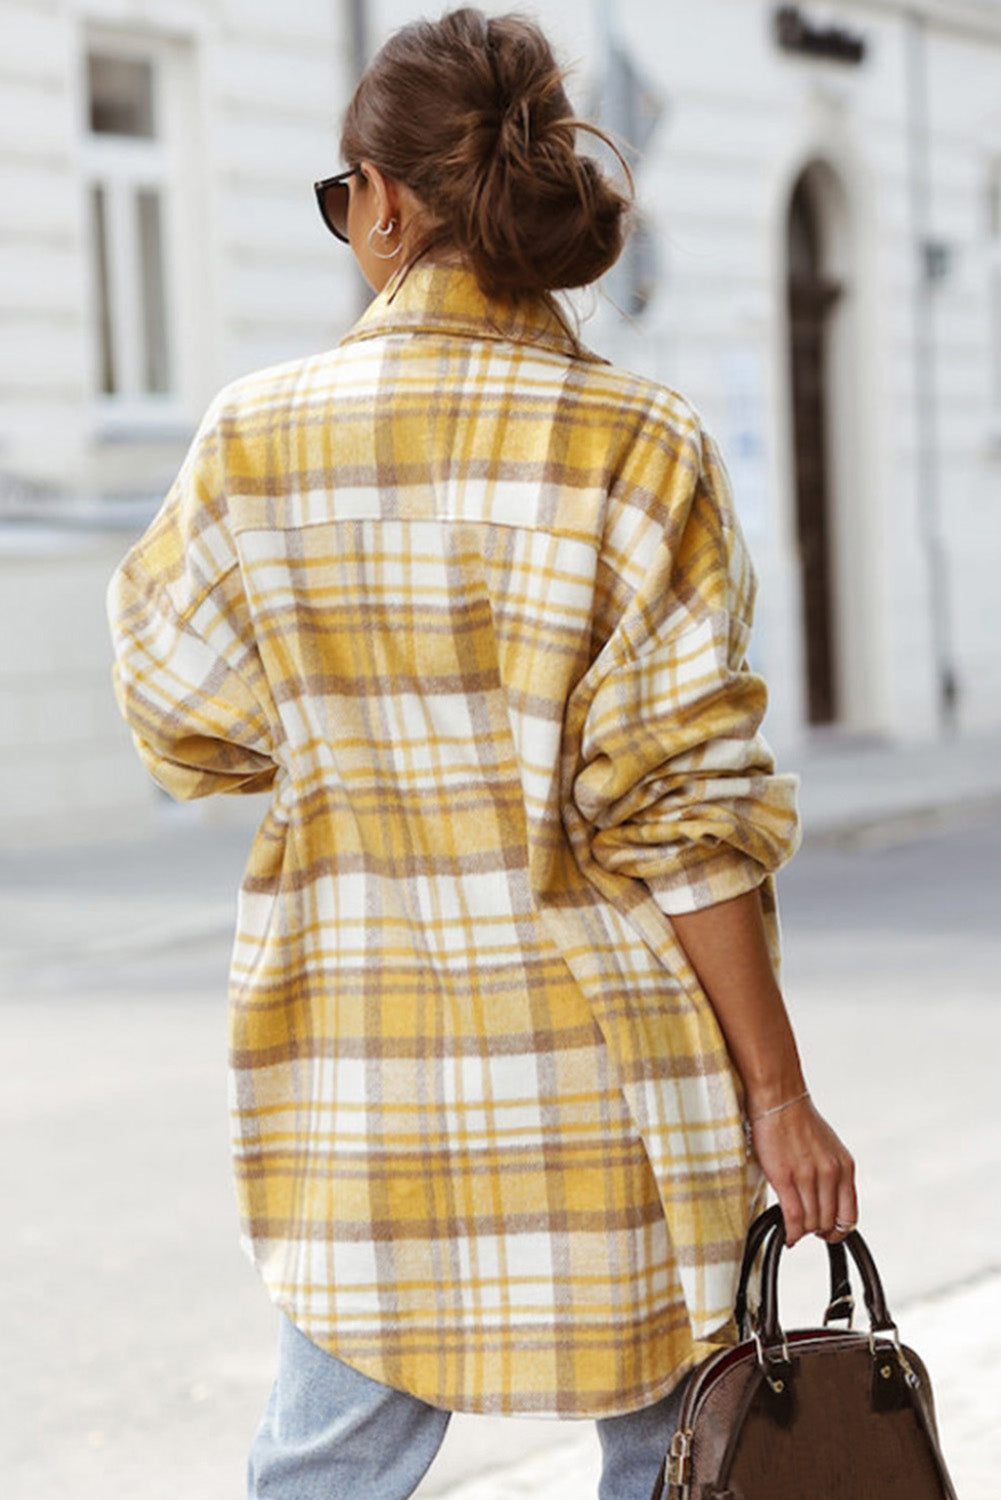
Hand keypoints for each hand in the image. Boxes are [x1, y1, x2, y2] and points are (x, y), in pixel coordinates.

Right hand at [748, 1095, 856, 1245]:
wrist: (779, 1099)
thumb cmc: (799, 1120)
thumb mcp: (828, 1149)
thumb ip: (832, 1175)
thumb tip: (826, 1202)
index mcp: (845, 1167)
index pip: (849, 1215)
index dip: (838, 1231)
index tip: (826, 1233)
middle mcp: (831, 1174)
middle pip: (828, 1222)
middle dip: (816, 1231)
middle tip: (804, 1229)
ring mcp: (808, 1176)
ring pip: (810, 1223)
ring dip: (802, 1231)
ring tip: (792, 1228)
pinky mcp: (785, 1177)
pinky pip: (792, 1217)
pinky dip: (790, 1233)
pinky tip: (787, 1235)